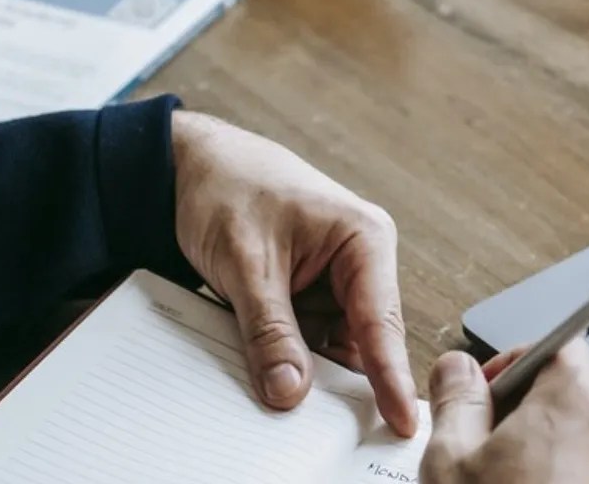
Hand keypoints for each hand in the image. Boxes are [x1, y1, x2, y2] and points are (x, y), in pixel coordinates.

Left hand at [171, 111, 417, 435]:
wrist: (187, 166)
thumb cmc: (228, 187)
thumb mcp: (246, 264)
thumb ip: (270, 330)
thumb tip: (290, 390)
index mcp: (364, 238)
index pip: (381, 321)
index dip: (391, 375)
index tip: (401, 419)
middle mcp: (360, 261)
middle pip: (363, 340)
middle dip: (341, 377)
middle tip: (334, 424)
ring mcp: (335, 279)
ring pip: (332, 345)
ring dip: (307, 366)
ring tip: (279, 381)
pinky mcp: (310, 292)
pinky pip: (307, 338)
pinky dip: (287, 355)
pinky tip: (269, 365)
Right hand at [422, 342, 588, 482]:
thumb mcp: (453, 463)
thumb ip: (457, 401)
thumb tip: (457, 370)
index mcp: (578, 402)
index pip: (559, 347)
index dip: (518, 364)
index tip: (491, 391)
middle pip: (575, 400)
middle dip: (531, 420)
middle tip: (489, 456)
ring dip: (553, 459)